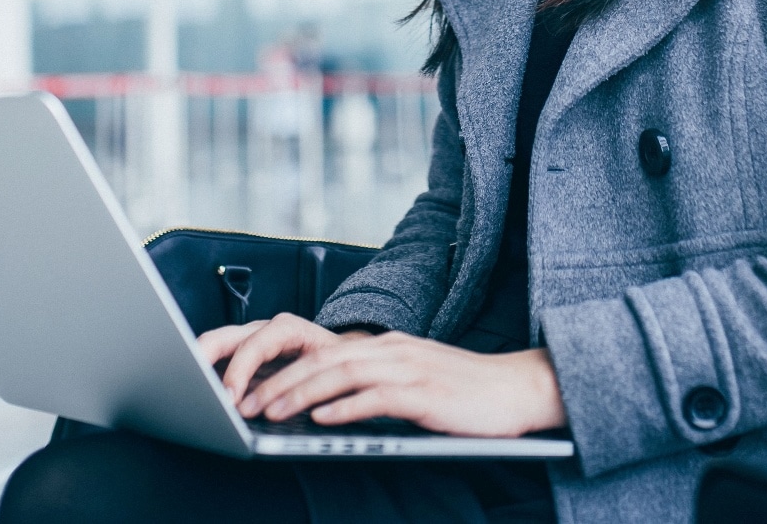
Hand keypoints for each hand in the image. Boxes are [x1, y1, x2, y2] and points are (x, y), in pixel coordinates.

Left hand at [201, 313, 567, 437]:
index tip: (253, 390)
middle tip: (249, 403)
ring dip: (303, 393)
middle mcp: (394, 349)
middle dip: (280, 380)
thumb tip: (327, 405)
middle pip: (325, 359)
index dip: (284, 370)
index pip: (324, 353)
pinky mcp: (426, 393)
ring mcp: (410, 368)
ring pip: (343, 374)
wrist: (517, 389)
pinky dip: (347, 407)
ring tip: (273, 411)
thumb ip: (374, 386)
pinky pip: (378, 397)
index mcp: (387, 346)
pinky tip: (324, 419)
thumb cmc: (465, 393)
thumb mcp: (414, 380)